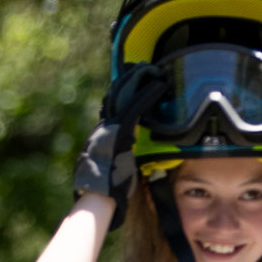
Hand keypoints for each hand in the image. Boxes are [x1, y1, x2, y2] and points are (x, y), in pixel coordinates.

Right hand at [74, 69, 166, 198]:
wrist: (101, 195)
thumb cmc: (110, 187)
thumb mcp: (116, 165)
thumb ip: (122, 155)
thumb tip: (128, 155)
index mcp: (105, 133)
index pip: (113, 105)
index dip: (122, 89)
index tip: (130, 78)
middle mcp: (106, 126)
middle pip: (117, 95)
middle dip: (130, 79)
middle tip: (142, 67)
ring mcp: (113, 127)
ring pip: (126, 96)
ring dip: (139, 81)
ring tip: (153, 70)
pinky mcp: (123, 131)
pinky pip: (137, 108)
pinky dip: (148, 94)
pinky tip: (159, 85)